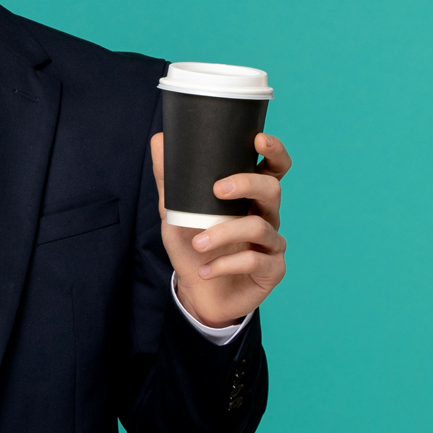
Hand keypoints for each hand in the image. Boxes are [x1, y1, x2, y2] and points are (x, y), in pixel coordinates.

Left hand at [150, 132, 290, 328]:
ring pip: (259, 227)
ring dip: (224, 233)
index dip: (274, 152)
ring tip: (198, 243)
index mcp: (248, 197)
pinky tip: (206, 270)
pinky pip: (255, 261)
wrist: (197, 293)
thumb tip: (159, 139)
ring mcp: (272, 243)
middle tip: (217, 189)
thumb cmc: (192, 247)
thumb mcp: (175, 213)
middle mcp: (265, 215)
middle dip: (247, 184)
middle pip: (272, 189)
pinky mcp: (272, 270)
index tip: (258, 139)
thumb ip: (169, 179)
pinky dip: (226, 264)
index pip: (272, 168)